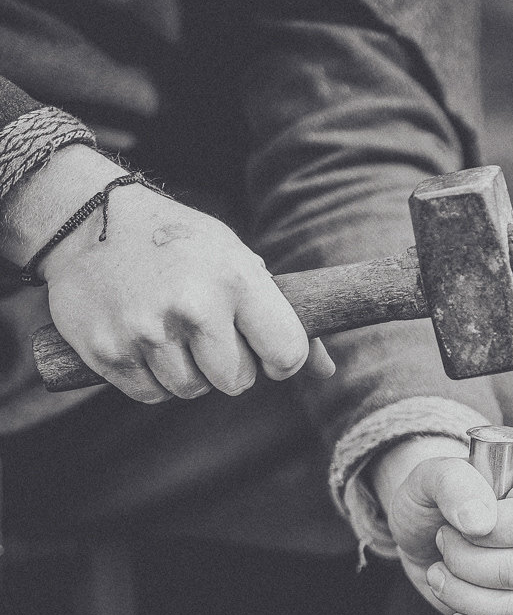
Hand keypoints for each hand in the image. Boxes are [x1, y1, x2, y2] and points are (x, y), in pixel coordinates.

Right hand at [1, 146, 333, 401]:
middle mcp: (193, 307)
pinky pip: (152, 394)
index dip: (281, 359)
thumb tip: (327, 372)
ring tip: (170, 328)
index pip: (287, 355)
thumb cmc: (177, 243)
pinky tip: (142, 337)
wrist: (83, 219)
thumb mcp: (235, 260)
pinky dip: (152, 377)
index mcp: (235, 279)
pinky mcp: (110, 353)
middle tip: (206, 330)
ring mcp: (147, 333)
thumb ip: (282, 317)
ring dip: (188, 370)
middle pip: (237, 382)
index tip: (266, 349)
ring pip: (192, 390)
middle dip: (228, 364)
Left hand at [374, 443, 512, 614]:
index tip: (451, 527)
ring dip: (464, 599)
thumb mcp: (428, 477)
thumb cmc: (432, 499)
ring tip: (441, 577)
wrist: (424, 531)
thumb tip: (478, 522)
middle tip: (442, 553)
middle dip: (464, 568)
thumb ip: (453, 483)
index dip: (482, 535)